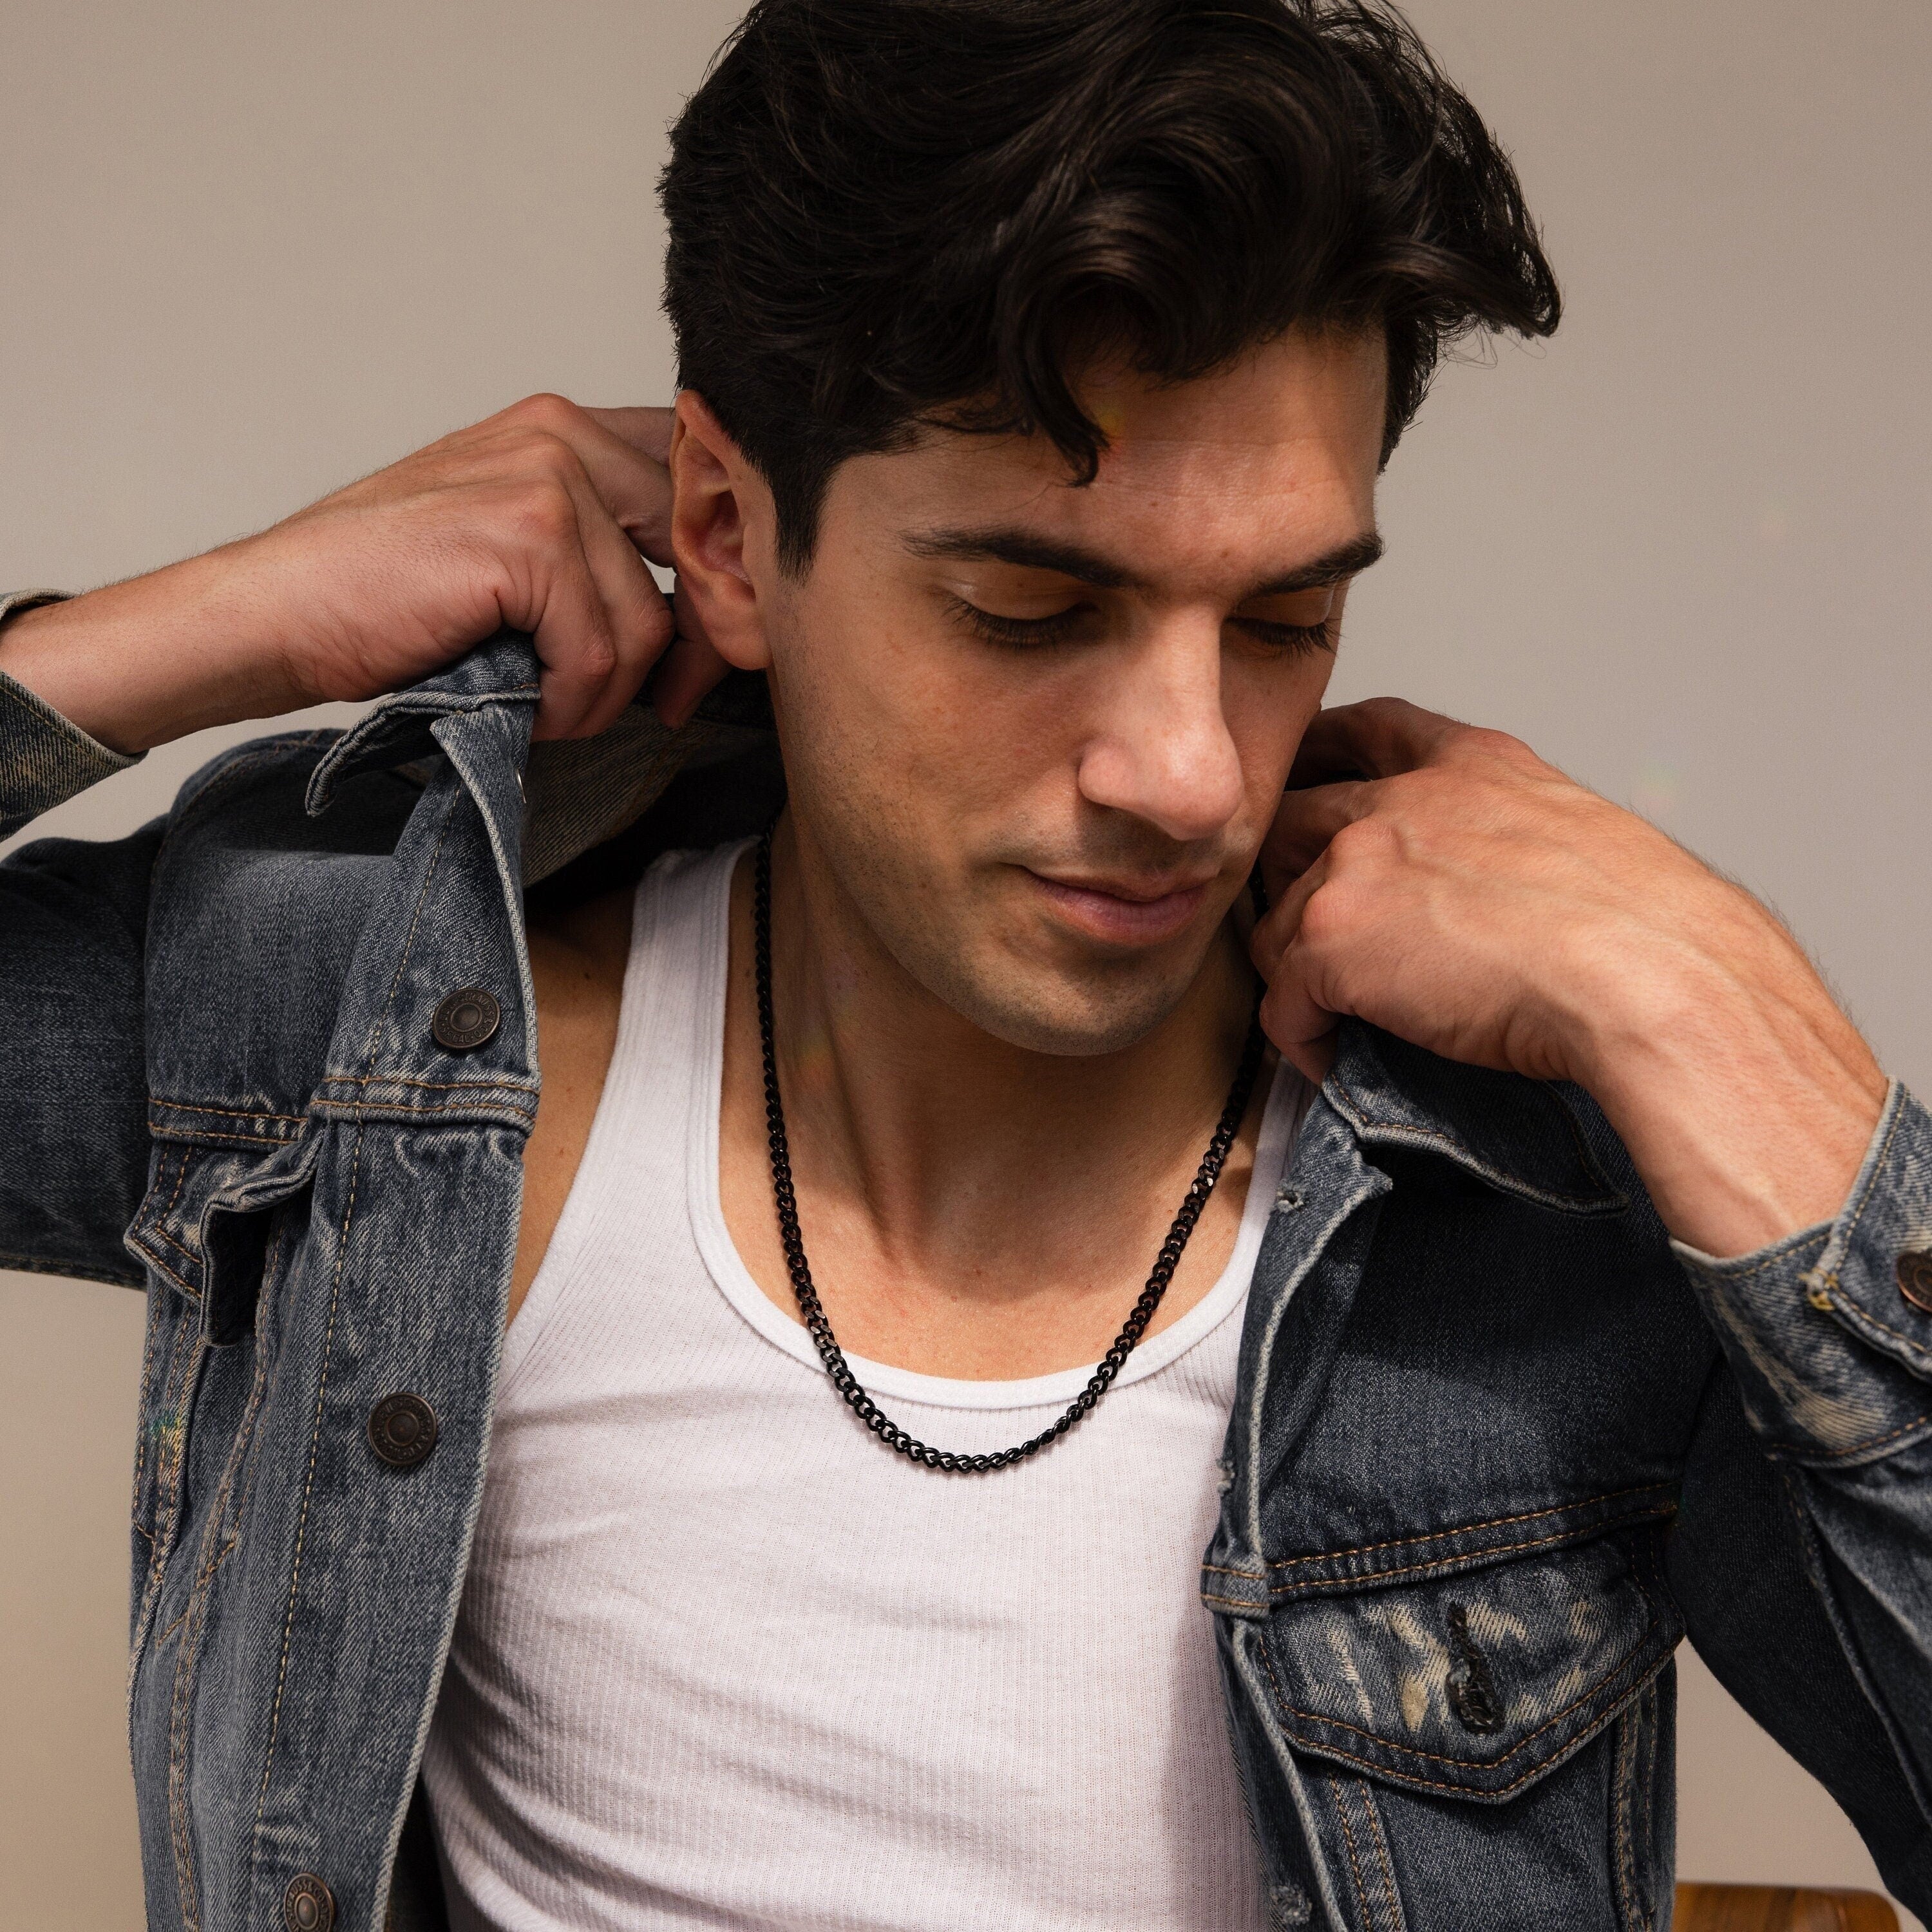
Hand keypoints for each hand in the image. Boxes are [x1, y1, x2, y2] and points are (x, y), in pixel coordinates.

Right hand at [0, 394, 727, 751]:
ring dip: (611, 690)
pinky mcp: (529, 537)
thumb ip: (598, 544)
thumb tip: (708, 605)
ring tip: (554, 705)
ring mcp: (548, 480)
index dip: (720, 571)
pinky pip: (602, 652)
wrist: (280, 613)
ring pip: (652, 618)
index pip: (697, 485)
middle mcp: (563, 436)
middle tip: (669, 701)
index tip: (711, 644)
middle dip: (696, 641)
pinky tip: (528, 706)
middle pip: (697, 552)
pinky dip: (572, 703)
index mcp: (565, 428)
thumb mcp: (511, 546)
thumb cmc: (388, 594)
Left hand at [1251, 697, 1886, 1254]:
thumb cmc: (1653, 931)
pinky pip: (1281, 999)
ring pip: (1278, 917)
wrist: (1651, 978)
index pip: (1372, 729)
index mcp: (1474, 766)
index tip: (1311, 784)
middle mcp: (1404, 799)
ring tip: (1337, 1014)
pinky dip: (1302, 1037)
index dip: (1327, 757)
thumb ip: (1516, 847)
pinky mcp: (1331, 939)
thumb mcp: (1583, 845)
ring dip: (1298, 969)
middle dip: (1289, 874)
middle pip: (1294, 817)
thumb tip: (1509, 905)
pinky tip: (1336, 1059)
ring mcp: (1357, 865)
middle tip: (1314, 936)